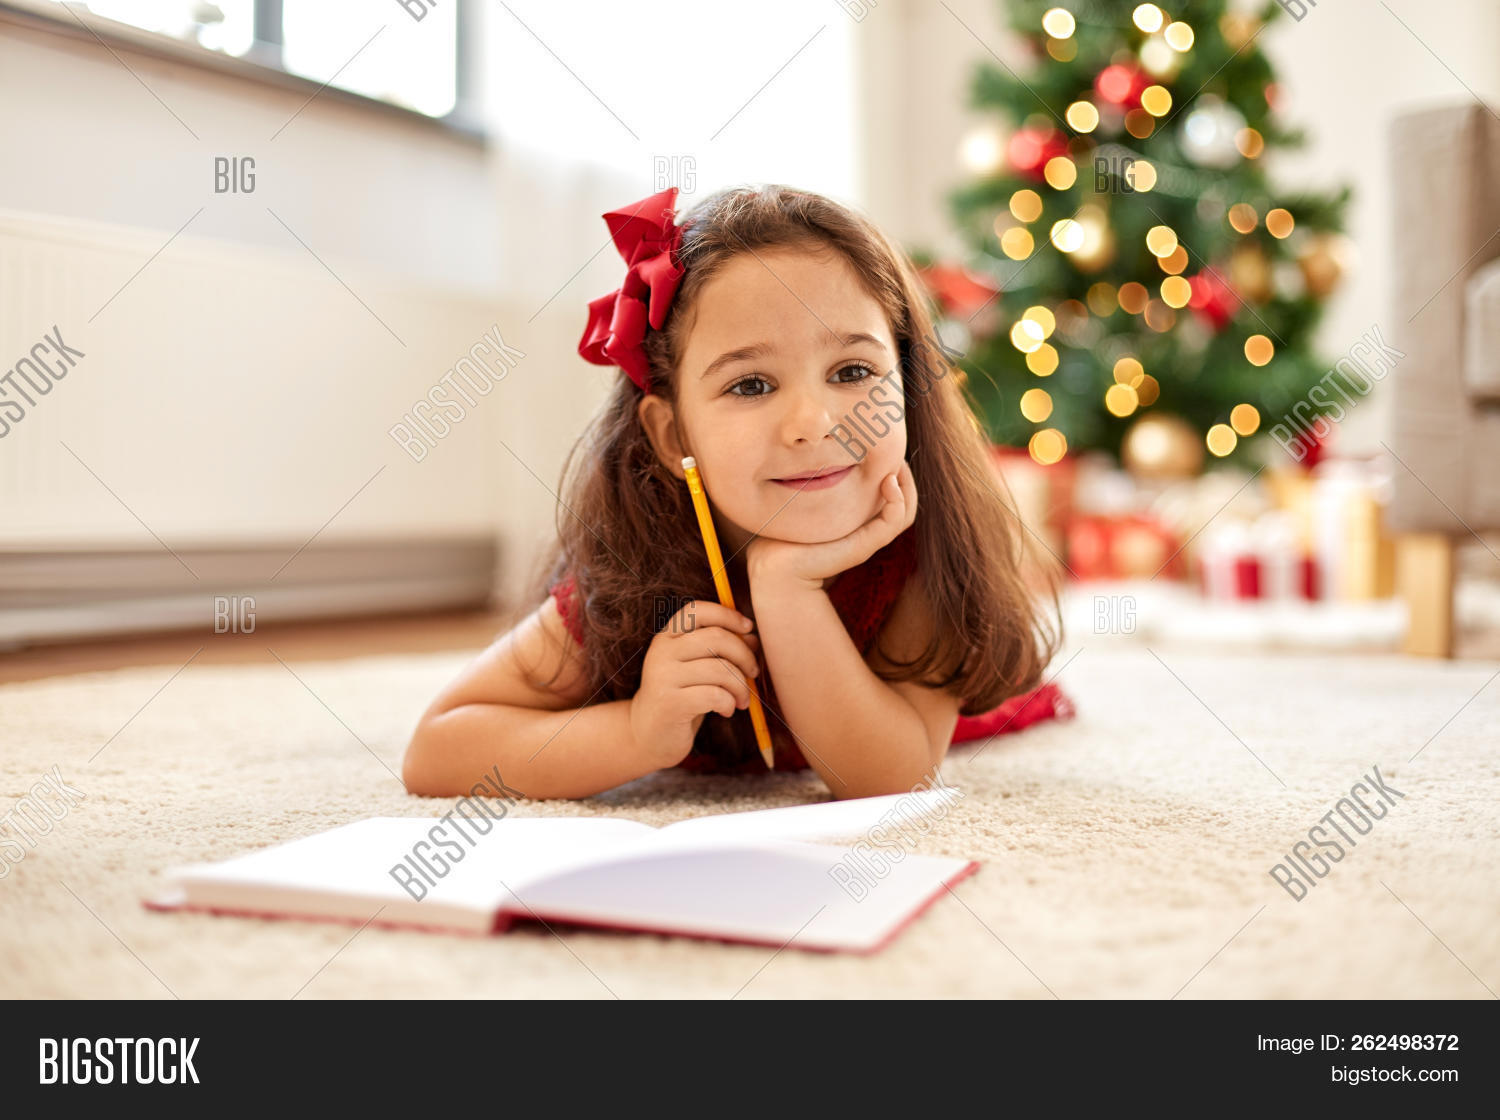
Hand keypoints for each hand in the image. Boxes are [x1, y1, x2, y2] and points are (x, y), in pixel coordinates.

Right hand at [629, 599, 762, 769]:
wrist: (649, 735)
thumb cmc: (682, 696)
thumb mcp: (699, 668)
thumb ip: (721, 649)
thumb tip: (753, 638)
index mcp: (667, 637)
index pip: (698, 610)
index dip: (728, 615)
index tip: (749, 629)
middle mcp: (661, 652)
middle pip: (716, 638)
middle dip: (745, 655)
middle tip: (753, 672)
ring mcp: (663, 677)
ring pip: (720, 669)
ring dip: (741, 686)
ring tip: (742, 699)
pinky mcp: (670, 703)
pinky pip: (715, 695)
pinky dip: (729, 703)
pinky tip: (727, 711)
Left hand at [745, 460, 916, 590]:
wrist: (774, 569)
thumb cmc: (782, 534)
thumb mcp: (804, 501)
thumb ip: (818, 484)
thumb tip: (817, 453)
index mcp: (856, 521)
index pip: (890, 496)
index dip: (893, 471)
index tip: (882, 446)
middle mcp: (866, 531)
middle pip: (904, 502)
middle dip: (904, 474)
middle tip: (895, 450)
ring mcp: (867, 540)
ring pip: (905, 510)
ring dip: (907, 485)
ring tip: (896, 464)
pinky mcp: (862, 547)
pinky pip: (894, 521)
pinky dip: (899, 501)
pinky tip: (887, 480)